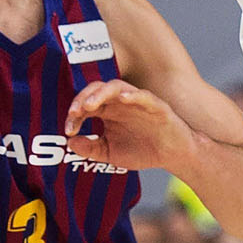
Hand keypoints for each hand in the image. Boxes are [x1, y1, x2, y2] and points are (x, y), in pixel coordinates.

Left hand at [64, 77, 192, 175]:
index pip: (86, 104)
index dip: (74, 114)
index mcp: (108, 112)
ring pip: (116, 87)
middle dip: (83, 99)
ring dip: (101, 94)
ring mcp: (138, 102)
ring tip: (90, 106)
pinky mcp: (156, 107)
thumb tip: (70, 143)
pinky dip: (133, 95)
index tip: (69, 130)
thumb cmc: (142, 150)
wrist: (173, 156)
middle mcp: (120, 103)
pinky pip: (144, 96)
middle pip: (97, 90)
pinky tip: (122, 99)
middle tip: (74, 113)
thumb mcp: (111, 154)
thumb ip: (91, 149)